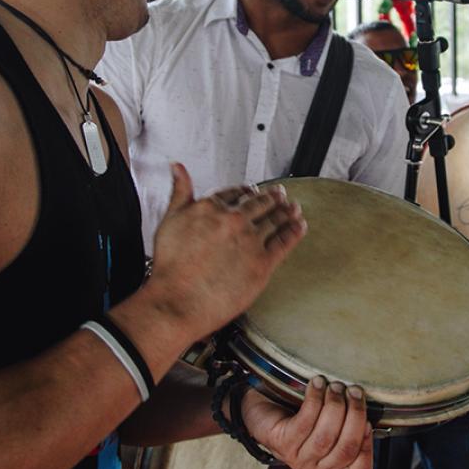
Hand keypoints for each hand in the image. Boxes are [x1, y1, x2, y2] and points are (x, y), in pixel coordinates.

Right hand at [148, 164, 306, 335]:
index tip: (253, 191)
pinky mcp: (262, 263)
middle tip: (281, 194)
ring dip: (287, 212)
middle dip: (273, 197)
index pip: (236, 192)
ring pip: (275, 220)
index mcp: (212, 207)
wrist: (176, 301)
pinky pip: (284, 242)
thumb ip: (179, 191)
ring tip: (294, 208)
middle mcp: (234, 220)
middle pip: (260, 203)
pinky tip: (299, 225)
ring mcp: (250, 241)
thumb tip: (177, 166)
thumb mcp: (169, 220)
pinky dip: (294, 231)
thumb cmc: (169, 266)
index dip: (247, 191)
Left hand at [240, 377, 372, 468]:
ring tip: (336, 386)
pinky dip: (315, 399)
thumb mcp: (327, 426)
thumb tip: (367, 408)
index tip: (369, 421)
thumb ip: (346, 425)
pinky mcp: (283, 443)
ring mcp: (298, 460)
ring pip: (326, 436)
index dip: (368, 447)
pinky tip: (317, 384)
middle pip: (346, 449)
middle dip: (355, 415)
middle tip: (355, 391)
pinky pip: (306, 421)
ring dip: (335, 405)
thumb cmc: (297, 416)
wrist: (260, 410)